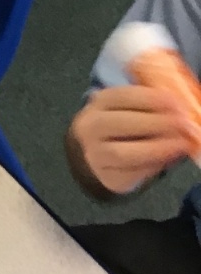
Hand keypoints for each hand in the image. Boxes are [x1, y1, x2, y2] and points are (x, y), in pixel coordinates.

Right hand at [66, 84, 200, 196]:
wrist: (98, 153)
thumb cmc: (123, 125)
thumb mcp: (128, 106)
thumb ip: (149, 100)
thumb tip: (179, 100)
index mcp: (98, 103)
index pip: (120, 96)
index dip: (149, 98)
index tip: (175, 102)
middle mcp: (90, 128)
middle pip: (119, 124)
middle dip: (155, 123)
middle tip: (184, 124)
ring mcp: (94, 155)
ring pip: (122, 153)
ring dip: (156, 148)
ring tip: (182, 144)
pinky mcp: (107, 178)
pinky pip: (131, 173)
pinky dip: (154, 166)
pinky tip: (170, 158)